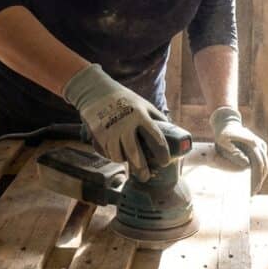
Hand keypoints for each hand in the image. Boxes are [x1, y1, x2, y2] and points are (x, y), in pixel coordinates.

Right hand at [62, 64, 168, 180]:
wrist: (96, 91)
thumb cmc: (124, 99)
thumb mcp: (143, 104)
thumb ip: (156, 118)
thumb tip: (171, 132)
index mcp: (141, 116)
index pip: (156, 139)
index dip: (162, 154)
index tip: (164, 163)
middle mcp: (125, 124)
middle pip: (135, 155)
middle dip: (141, 170)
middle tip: (145, 178)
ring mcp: (110, 130)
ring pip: (118, 157)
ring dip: (123, 161)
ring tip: (127, 161)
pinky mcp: (97, 134)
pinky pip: (106, 152)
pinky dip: (111, 155)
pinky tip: (114, 151)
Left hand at [209, 106, 267, 192]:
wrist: (227, 122)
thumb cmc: (223, 134)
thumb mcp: (223, 142)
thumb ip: (234, 153)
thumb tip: (246, 164)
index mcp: (252, 144)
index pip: (258, 165)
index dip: (256, 179)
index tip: (252, 189)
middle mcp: (259, 145)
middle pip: (263, 167)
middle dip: (258, 181)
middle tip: (252, 194)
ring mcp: (261, 145)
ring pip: (264, 165)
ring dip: (260, 177)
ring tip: (254, 189)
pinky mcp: (260, 147)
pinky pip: (261, 161)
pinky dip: (259, 171)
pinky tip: (254, 180)